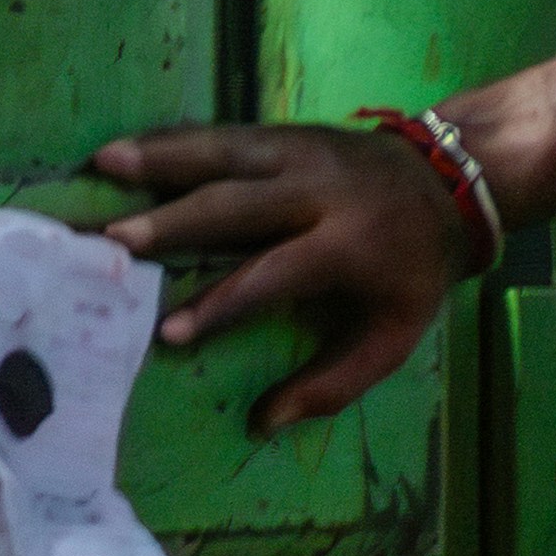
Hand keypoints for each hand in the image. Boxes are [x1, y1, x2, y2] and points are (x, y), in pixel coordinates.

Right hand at [95, 120, 462, 428]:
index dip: (219, 305)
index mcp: (348, 245)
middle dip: (173, 221)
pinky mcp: (286, 132)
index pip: (271, 275)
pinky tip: (127, 149)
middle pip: (236, 204)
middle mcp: (318, 191)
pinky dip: (173, 140)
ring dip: (159, 158)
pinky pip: (223, 134)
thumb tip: (264, 423)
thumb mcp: (395, 336)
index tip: (169, 332)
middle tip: (112, 242)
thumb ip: (334, 382)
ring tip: (103, 166)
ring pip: (222, 152)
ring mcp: (300, 151)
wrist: (452, 184)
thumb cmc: (413, 272)